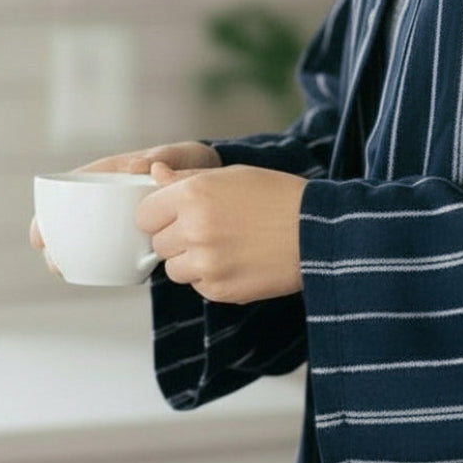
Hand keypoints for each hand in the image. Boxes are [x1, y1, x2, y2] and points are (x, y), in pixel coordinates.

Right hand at [29, 141, 219, 271]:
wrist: (221, 191)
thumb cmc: (196, 167)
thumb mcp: (183, 157)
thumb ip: (166, 159)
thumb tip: (140, 167)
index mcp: (117, 174)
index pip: (76, 187)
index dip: (52, 207)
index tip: (40, 230)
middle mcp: (114, 199)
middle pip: (75, 219)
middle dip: (56, 237)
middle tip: (50, 257)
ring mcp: (123, 221)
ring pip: (89, 239)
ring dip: (71, 254)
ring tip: (61, 270)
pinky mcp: (137, 239)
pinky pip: (112, 252)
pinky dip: (98, 264)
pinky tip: (86, 277)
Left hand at [136, 162, 306, 303]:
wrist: (318, 232)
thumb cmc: (276, 197)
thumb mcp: (230, 175)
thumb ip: (186, 178)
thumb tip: (153, 173)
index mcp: (192, 195)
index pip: (143, 215)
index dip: (158, 215)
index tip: (173, 216)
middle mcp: (193, 230)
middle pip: (158, 244)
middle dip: (176, 239)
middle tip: (207, 231)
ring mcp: (205, 264)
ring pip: (174, 270)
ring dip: (190, 262)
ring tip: (223, 248)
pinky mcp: (219, 290)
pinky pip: (198, 286)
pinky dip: (211, 278)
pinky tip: (236, 262)